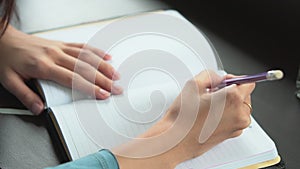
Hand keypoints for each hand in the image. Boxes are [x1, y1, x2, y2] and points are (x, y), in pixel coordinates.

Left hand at [0, 25, 121, 114]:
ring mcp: (60, 47)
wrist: (3, 39)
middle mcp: (55, 55)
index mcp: (43, 66)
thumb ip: (25, 96)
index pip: (73, 79)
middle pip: (85, 68)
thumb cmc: (7, 59)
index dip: (90, 88)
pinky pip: (82, 46)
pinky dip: (96, 51)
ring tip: (116, 75)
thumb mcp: (9, 81)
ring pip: (87, 57)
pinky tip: (106, 56)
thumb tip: (38, 109)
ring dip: (104, 66)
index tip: (103, 94)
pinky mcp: (61, 43)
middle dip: (104, 80)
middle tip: (116, 88)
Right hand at [115, 70, 254, 168]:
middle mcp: (239, 114)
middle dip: (231, 91)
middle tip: (212, 94)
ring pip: (241, 107)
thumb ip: (211, 75)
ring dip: (229, 104)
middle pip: (246, 95)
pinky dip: (227, 115)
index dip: (234, 79)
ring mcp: (237, 127)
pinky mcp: (232, 135)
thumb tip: (219, 78)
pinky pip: (236, 119)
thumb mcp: (193, 85)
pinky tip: (210, 116)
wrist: (176, 140)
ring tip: (209, 106)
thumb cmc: (182, 118)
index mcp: (233, 99)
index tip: (223, 82)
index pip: (248, 82)